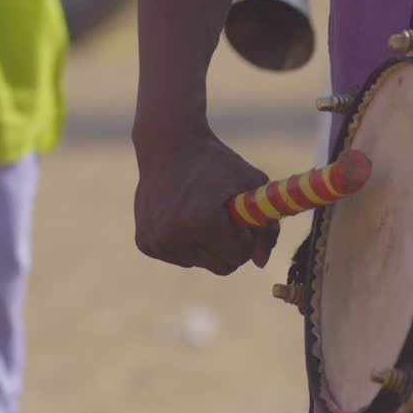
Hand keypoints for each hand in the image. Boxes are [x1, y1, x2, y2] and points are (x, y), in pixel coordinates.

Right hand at [134, 128, 279, 274]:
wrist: (168, 146)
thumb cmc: (217, 164)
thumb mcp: (252, 186)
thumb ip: (267, 227)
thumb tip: (261, 263)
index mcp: (201, 221)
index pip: (241, 254)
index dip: (247, 235)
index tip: (240, 215)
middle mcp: (173, 235)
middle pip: (224, 266)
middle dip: (232, 246)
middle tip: (225, 218)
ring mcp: (156, 242)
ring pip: (203, 264)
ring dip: (211, 245)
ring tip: (202, 212)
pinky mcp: (145, 243)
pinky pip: (183, 258)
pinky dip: (190, 243)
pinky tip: (183, 216)